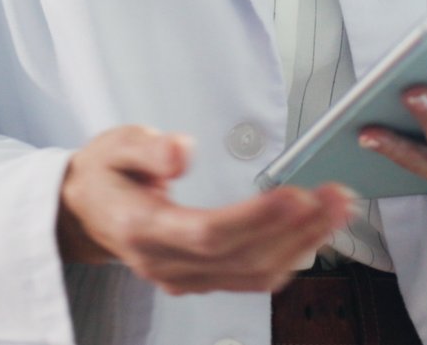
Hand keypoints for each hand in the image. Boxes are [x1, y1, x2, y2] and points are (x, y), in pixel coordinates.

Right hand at [56, 124, 353, 295]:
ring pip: (254, 273)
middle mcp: (165, 262)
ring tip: (337, 209)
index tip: (295, 195)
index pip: (206, 233)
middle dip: (297, 228)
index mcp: (140, 229)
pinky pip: (252, 278)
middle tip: (335, 196)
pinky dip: (290, 257)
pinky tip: (314, 232)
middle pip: (242, 256)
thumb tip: (183, 151)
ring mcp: (185, 277)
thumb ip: (147, 148)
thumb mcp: (114, 145)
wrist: (89, 213)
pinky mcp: (202, 280)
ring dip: (303, 243)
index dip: (255, 218)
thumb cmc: (106, 176)